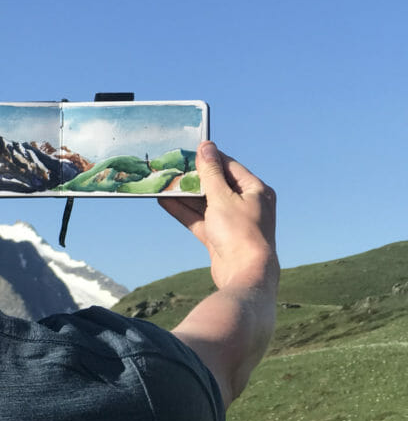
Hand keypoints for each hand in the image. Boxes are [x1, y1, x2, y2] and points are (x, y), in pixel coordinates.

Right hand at [159, 141, 277, 291]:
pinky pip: (200, 220)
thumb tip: (206, 147)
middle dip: (194, 178)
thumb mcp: (222, 197)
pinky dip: (185, 212)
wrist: (245, 274)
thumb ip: (211, 173)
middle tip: (172, 168)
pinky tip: (165, 202)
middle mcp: (247, 204)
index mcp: (256, 190)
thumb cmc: (240, 232)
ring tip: (164, 184)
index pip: (230, 166)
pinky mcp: (220, 238)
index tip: (188, 151)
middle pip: (217, 185)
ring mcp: (233, 222)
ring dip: (185, 196)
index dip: (209, 158)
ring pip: (206, 204)